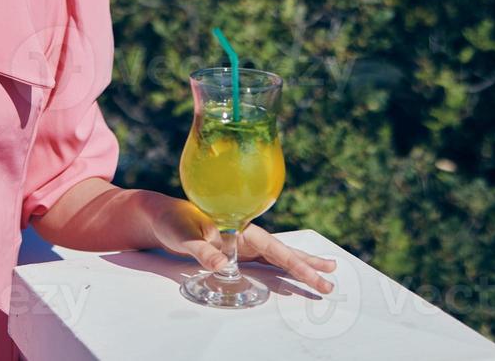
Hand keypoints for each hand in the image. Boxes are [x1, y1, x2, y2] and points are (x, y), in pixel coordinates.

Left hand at [148, 195, 337, 294]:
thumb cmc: (173, 222)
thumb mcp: (184, 237)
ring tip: (324, 270)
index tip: (316, 275)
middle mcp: (246, 234)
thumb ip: (203, 251)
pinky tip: (292, 269)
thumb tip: (221, 264)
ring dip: (300, 263)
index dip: (296, 264)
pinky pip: (265, 259)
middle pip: (282, 251)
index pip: (275, 249)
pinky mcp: (237, 249)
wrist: (162, 215)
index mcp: (240, 228)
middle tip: (332, 278)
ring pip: (277, 254)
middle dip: (307, 265)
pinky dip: (282, 265)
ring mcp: (243, 242)